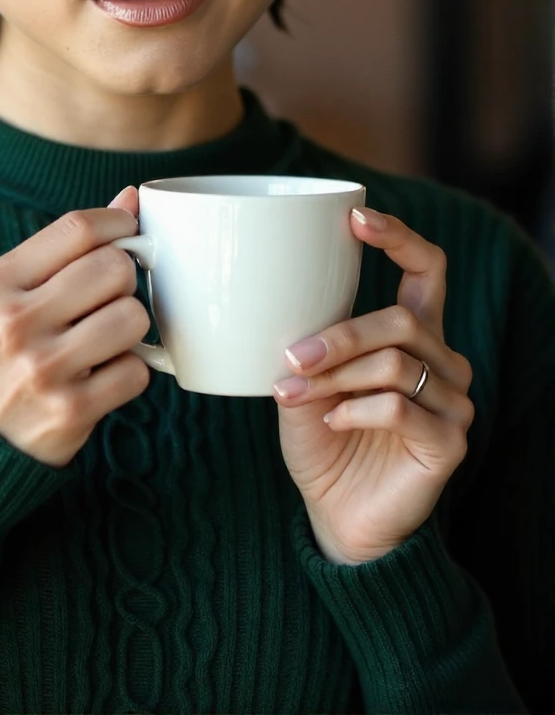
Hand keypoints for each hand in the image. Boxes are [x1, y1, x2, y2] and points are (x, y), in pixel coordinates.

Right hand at [0, 186, 149, 467]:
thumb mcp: (6, 296)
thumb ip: (65, 248)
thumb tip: (129, 198)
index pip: (77, 228)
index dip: (118, 223)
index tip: (129, 233)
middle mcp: (14, 322)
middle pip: (114, 268)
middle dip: (124, 279)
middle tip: (108, 298)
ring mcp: (42, 368)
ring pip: (133, 317)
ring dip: (131, 328)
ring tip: (106, 339)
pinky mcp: (71, 411)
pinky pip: (137, 370)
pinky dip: (130, 372)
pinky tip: (103, 376)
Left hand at [271, 207, 474, 564]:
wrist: (337, 516)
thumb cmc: (322, 441)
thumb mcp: (304, 381)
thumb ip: (307, 343)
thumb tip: (281, 304)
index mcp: (413, 335)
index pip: (427, 269)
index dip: (399, 237)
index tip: (357, 217)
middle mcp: (443, 360)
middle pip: (402, 318)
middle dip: (340, 335)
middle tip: (293, 355)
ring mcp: (453, 402)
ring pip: (397, 363)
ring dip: (339, 376)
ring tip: (298, 393)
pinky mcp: (450, 442)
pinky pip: (401, 407)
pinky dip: (354, 410)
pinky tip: (331, 422)